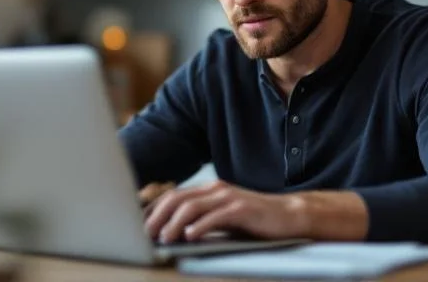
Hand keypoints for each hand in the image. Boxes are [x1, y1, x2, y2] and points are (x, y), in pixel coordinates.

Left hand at [144, 180, 307, 243]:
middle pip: (176, 198)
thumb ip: (200, 219)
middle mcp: (215, 189)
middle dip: (157, 216)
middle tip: (144, 234)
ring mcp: (228, 197)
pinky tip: (190, 237)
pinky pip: (215, 216)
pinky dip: (200, 226)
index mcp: (208, 190)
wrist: (288, 215)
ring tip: (164, 238)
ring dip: (174, 223)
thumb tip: (172, 233)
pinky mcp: (242, 209)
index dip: (153, 210)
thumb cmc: (253, 220)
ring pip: (192, 206)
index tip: (139, 226)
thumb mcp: (222, 217)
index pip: (172, 196)